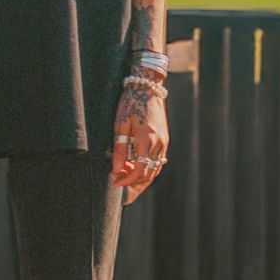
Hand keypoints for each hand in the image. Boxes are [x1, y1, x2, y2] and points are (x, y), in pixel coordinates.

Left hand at [112, 75, 167, 202]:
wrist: (148, 86)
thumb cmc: (131, 102)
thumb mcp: (120, 123)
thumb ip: (119, 148)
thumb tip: (116, 169)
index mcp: (147, 139)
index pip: (140, 170)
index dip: (127, 180)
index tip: (115, 182)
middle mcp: (159, 143)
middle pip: (149, 174)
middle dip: (135, 185)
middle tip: (122, 194)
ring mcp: (164, 142)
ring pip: (155, 169)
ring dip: (141, 178)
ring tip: (127, 182)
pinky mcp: (164, 139)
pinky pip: (158, 160)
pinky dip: (148, 168)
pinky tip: (136, 168)